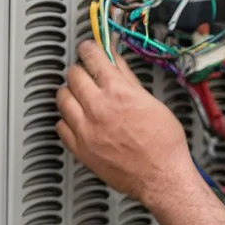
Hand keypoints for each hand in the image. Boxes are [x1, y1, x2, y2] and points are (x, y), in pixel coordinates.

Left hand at [56, 40, 196, 205]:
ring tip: (81, 95)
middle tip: (87, 73)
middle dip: (81, 70)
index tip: (88, 48)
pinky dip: (67, 119)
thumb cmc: (164, 145)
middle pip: (73, 75)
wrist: (161, 176)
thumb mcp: (152, 103)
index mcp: (119, 93)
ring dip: (70, 92)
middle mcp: (98, 108)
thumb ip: (128, 80)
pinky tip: (79, 119)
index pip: (93, 58)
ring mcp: (85, 129)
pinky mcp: (79, 148)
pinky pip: (60, 125)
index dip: (89, 48)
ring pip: (61, 98)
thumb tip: (117, 63)